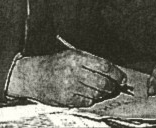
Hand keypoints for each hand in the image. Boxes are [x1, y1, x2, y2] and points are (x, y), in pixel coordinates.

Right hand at [7, 49, 126, 106]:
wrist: (33, 75)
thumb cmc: (54, 64)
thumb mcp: (71, 54)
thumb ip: (90, 61)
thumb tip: (112, 71)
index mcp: (77, 57)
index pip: (104, 66)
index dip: (117, 74)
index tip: (122, 78)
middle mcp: (74, 71)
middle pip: (103, 82)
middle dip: (112, 86)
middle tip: (114, 87)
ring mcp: (70, 86)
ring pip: (97, 94)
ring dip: (102, 94)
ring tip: (99, 90)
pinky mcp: (66, 98)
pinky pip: (87, 102)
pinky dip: (90, 99)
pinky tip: (86, 94)